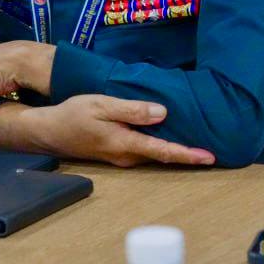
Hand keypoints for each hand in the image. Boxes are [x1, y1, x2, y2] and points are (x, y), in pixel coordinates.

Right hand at [0, 94, 215, 166]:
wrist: (48, 131)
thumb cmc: (74, 115)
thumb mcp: (102, 106)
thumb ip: (132, 110)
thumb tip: (163, 113)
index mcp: (126, 144)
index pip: (164, 151)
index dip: (189, 154)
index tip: (211, 157)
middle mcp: (127, 156)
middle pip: (164, 156)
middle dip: (189, 154)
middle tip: (215, 150)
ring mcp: (122, 156)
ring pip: (155, 153)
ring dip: (176, 149)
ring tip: (199, 142)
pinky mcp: (117, 152)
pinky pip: (145, 149)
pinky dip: (161, 145)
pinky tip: (169, 134)